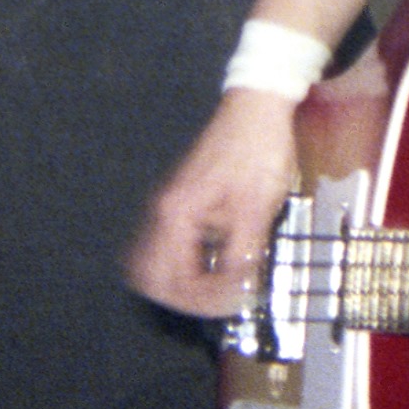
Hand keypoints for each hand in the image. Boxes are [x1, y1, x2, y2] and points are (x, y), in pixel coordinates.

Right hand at [124, 87, 298, 316]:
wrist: (258, 107)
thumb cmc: (258, 149)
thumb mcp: (257, 207)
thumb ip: (242, 254)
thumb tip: (238, 289)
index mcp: (177, 215)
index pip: (173, 279)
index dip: (203, 300)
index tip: (234, 301)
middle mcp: (164, 211)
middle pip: (150, 276)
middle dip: (182, 296)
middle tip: (217, 301)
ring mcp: (170, 203)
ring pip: (155, 261)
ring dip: (181, 280)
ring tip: (216, 286)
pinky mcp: (182, 199)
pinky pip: (169, 243)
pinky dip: (185, 261)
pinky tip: (215, 261)